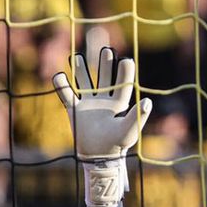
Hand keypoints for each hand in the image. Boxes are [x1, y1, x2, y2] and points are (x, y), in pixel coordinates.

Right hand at [53, 47, 152, 206]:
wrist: (99, 157)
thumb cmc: (117, 144)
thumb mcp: (129, 130)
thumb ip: (138, 116)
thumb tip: (147, 100)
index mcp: (119, 103)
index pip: (123, 83)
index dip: (124, 72)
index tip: (126, 60)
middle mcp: (104, 100)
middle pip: (105, 78)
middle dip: (105, 64)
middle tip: (106, 49)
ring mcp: (89, 104)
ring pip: (85, 82)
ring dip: (81, 70)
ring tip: (77, 56)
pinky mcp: (75, 110)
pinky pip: (67, 95)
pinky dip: (62, 86)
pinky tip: (59, 75)